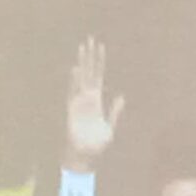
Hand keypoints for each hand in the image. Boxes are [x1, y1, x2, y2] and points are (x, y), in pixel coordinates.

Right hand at [65, 36, 123, 173]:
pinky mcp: (73, 110)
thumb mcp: (110, 127)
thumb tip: (121, 96)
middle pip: (90, 72)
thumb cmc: (96, 144)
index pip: (98, 76)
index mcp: (97, 101)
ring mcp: (80, 103)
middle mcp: (88, 98)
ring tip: (83, 47)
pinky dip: (75, 82)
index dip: (99, 62)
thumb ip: (114, 111)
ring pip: (82, 78)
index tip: (100, 47)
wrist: (85, 157)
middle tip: (90, 39)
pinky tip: (77, 70)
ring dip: (83, 63)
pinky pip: (74, 92)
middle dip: (90, 56)